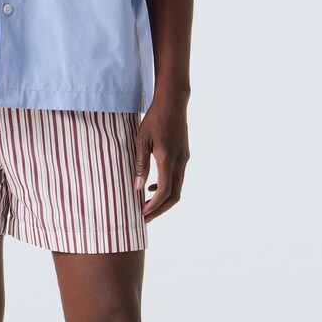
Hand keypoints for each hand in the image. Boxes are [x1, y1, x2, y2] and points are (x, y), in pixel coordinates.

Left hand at [133, 95, 189, 220]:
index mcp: (168, 159)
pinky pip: (177, 178)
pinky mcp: (183, 156)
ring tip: (147, 206)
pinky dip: (167, 188)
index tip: (141, 214)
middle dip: (160, 210)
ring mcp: (184, 159)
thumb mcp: (141, 140)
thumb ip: (140, 164)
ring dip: (163, 201)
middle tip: (145, 219)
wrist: (173, 102)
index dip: (153, 206)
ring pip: (177, 188)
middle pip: (174, 196)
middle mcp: (179, 162)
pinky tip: (152, 187)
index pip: (164, 191)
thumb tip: (137, 187)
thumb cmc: (154, 119)